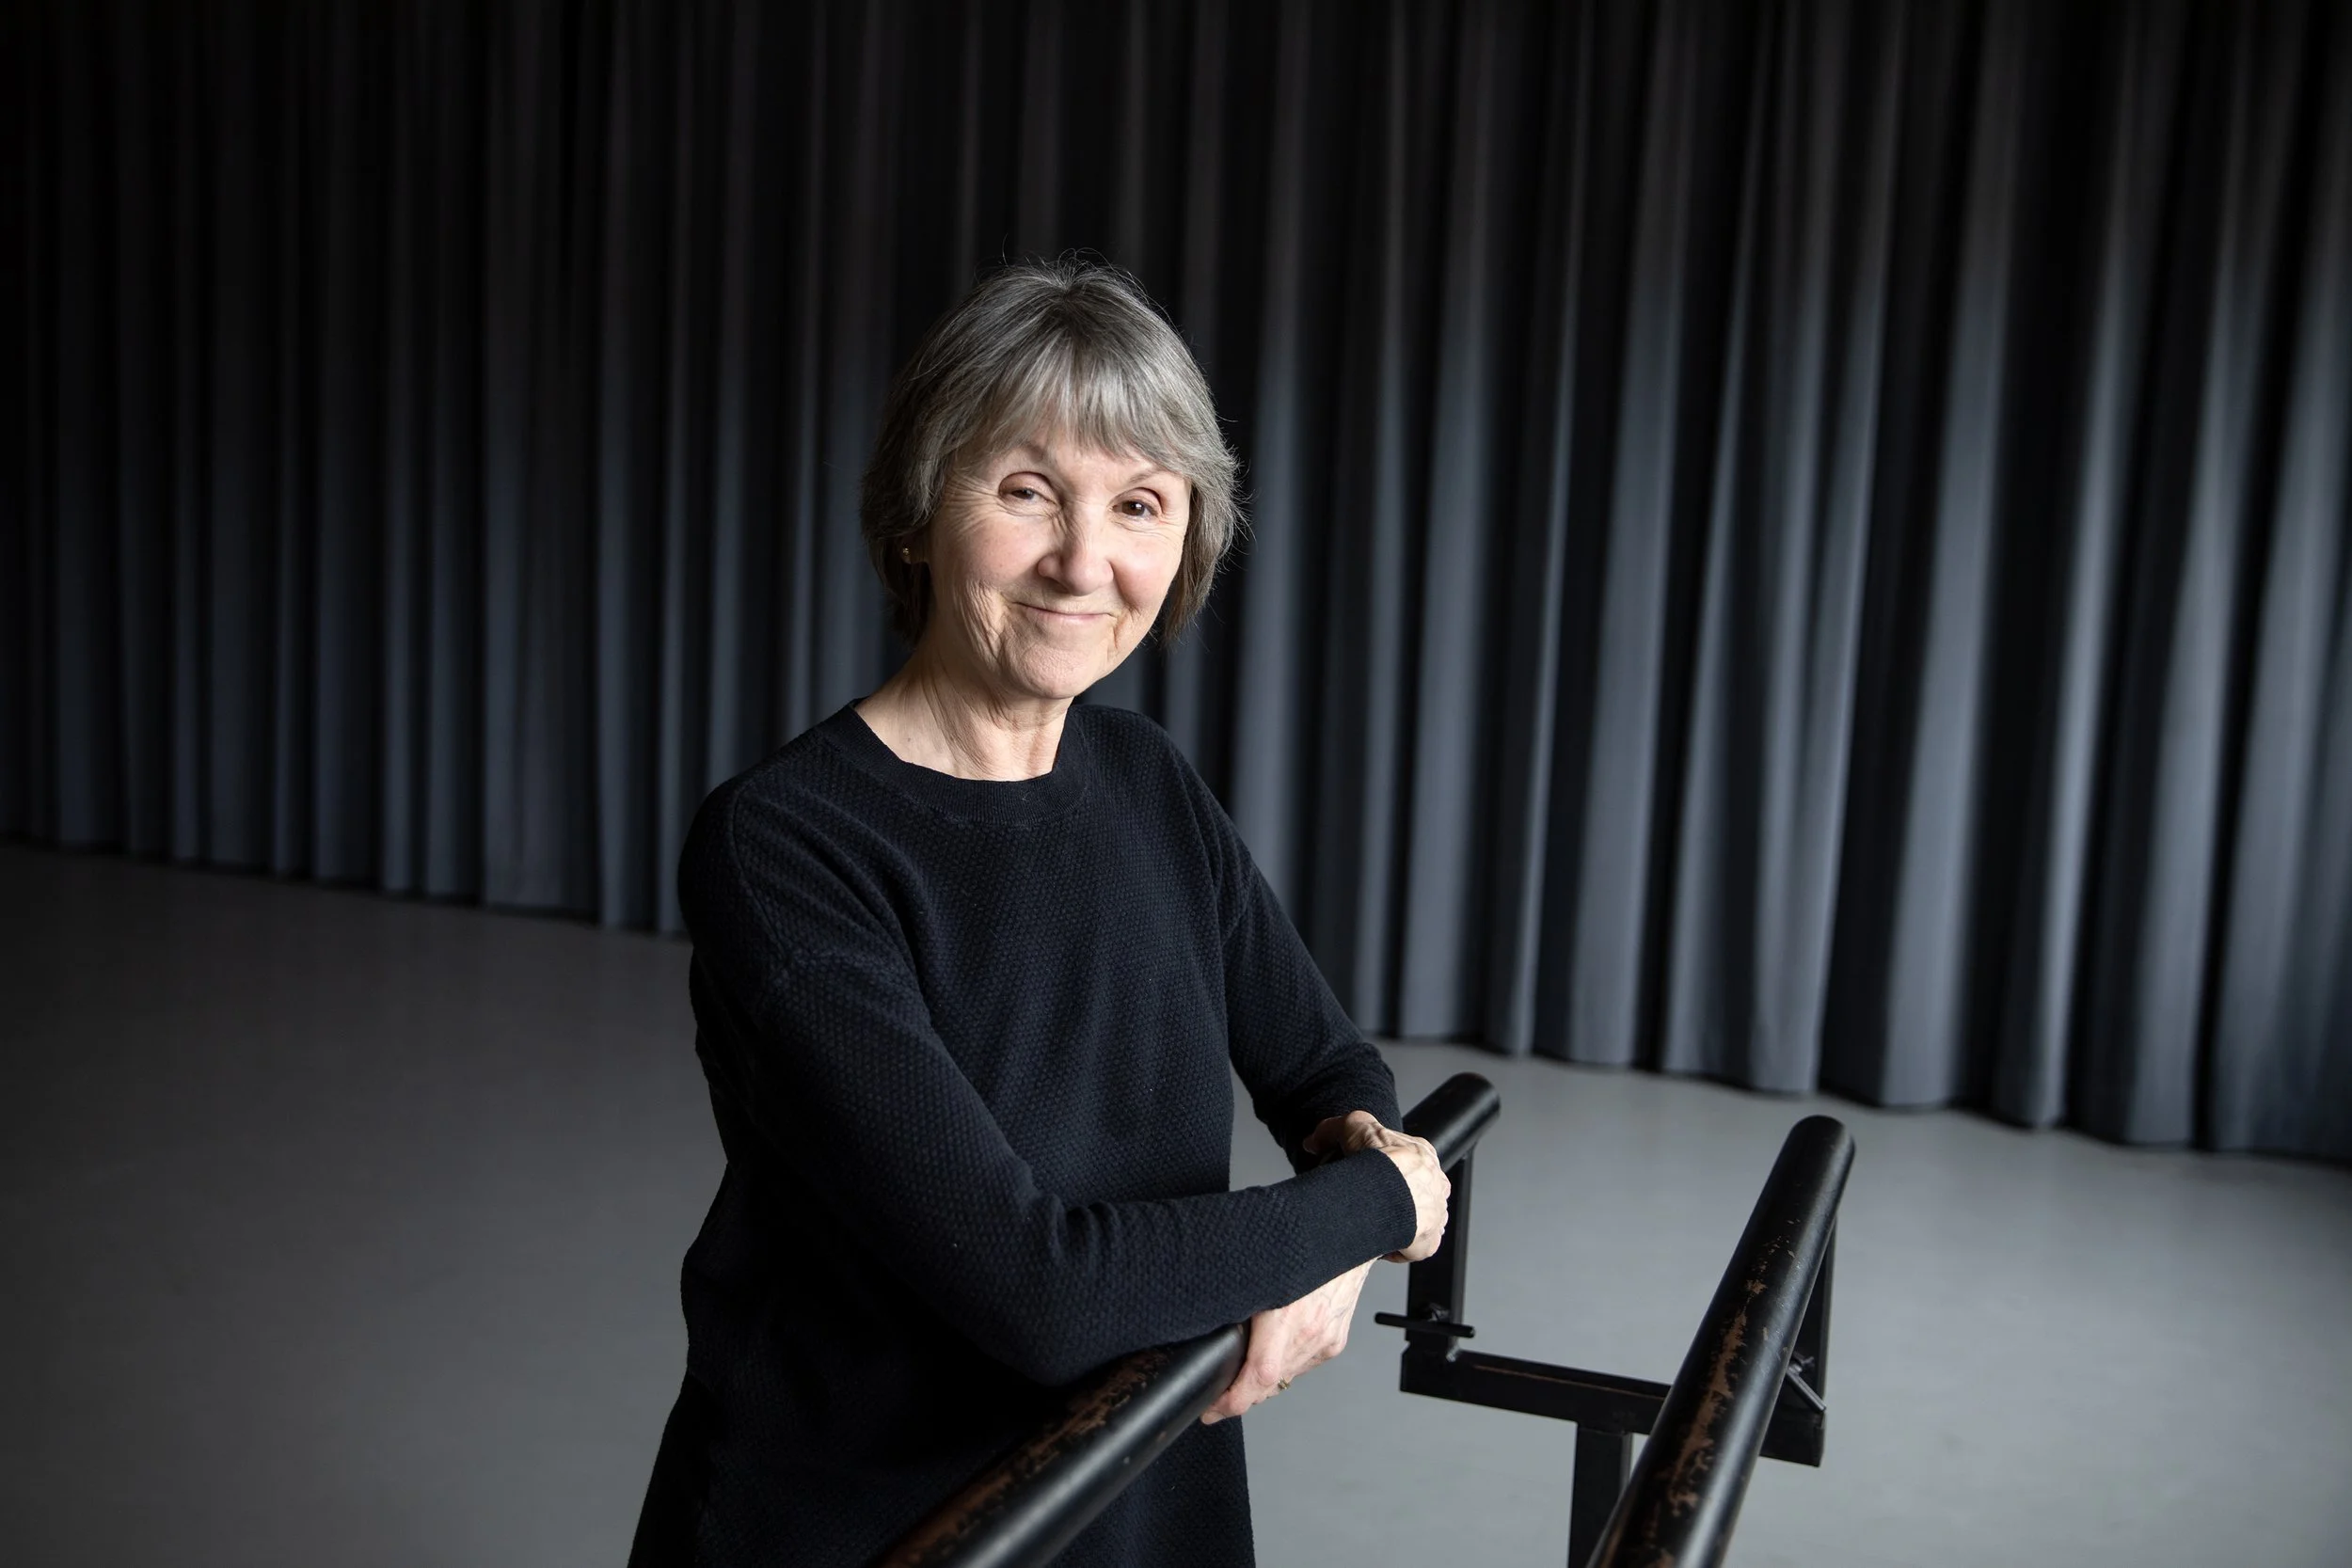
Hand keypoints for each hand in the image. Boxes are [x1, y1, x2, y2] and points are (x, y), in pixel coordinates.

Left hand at [1198, 1260, 1373, 1423]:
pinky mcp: (1334, 1342)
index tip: (1212, 1409)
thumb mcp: (1260, 1269)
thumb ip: (1237, 1299)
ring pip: (1286, 1378)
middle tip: (1217, 1397)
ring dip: (1262, 1381)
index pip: (1259, 1377)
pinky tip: (1273, 1351)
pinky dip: (1284, 1365)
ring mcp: (1326, 1341)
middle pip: (1270, 1385)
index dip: (1233, 1400)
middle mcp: (1311, 1334)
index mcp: (1289, 1317)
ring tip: (1243, 1373)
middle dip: (1241, 1394)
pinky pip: (1302, 1365)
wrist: (1348, 1238)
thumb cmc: (1301, 1245)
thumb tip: (1206, 1314)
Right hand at [1302, 1110, 1449, 1261]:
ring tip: (1372, 1223)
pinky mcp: (1428, 1241)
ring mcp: (1435, 1214)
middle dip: (1392, 1198)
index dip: (1387, 1168)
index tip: (1368, 1175)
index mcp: (1422, 1155)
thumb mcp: (1353, 1125)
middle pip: (1414, 1192)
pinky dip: (1397, 1247)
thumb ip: (1332, 1129)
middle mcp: (1434, 1184)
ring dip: (1397, 1223)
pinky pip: (1414, 1248)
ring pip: (1416, 1220)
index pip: (1409, 1161)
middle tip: (1367, 1201)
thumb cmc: (1378, 1161)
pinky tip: (1380, 1242)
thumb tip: (1314, 1142)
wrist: (1387, 1194)